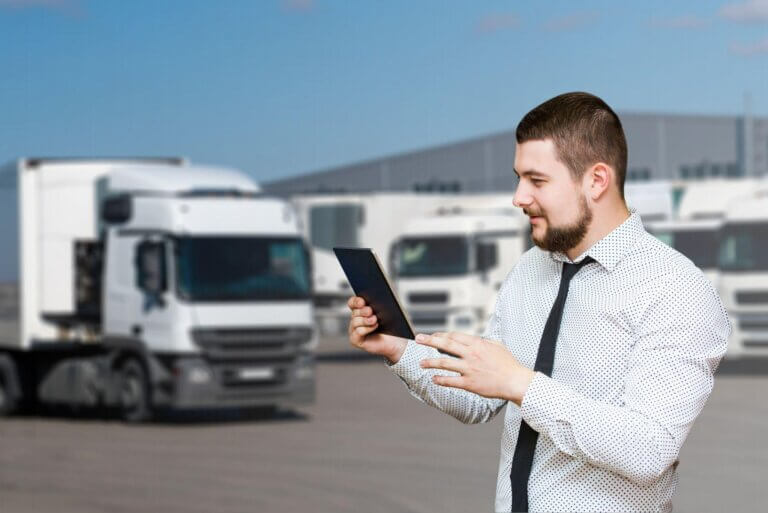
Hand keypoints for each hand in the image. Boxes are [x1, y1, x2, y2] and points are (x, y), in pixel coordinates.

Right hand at [347, 296, 407, 363]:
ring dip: (365, 320)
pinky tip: (375, 326)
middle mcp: (356, 319)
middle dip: (363, 311)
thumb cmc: (392, 326)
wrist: (396, 341)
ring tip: (375, 319)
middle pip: (355, 312)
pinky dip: (367, 328)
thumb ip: (381, 303)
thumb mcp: (388, 311)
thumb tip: (377, 298)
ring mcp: (354, 330)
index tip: (362, 301)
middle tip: (370, 310)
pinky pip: (358, 332)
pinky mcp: (355, 340)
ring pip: (355, 321)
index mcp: (361, 310)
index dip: (356, 301)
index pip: (353, 302)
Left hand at [416, 332, 534, 405]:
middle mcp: (471, 355)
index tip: (433, 336)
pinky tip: (433, 379)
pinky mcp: (470, 384)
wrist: (515, 381)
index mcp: (477, 344)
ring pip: (444, 363)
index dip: (441, 335)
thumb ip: (483, 341)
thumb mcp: (497, 346)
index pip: (454, 336)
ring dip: (430, 362)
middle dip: (429, 341)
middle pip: (445, 345)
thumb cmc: (508, 364)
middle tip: (418, 339)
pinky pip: (451, 381)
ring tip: (421, 363)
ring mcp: (470, 369)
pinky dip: (441, 380)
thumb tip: (475, 339)